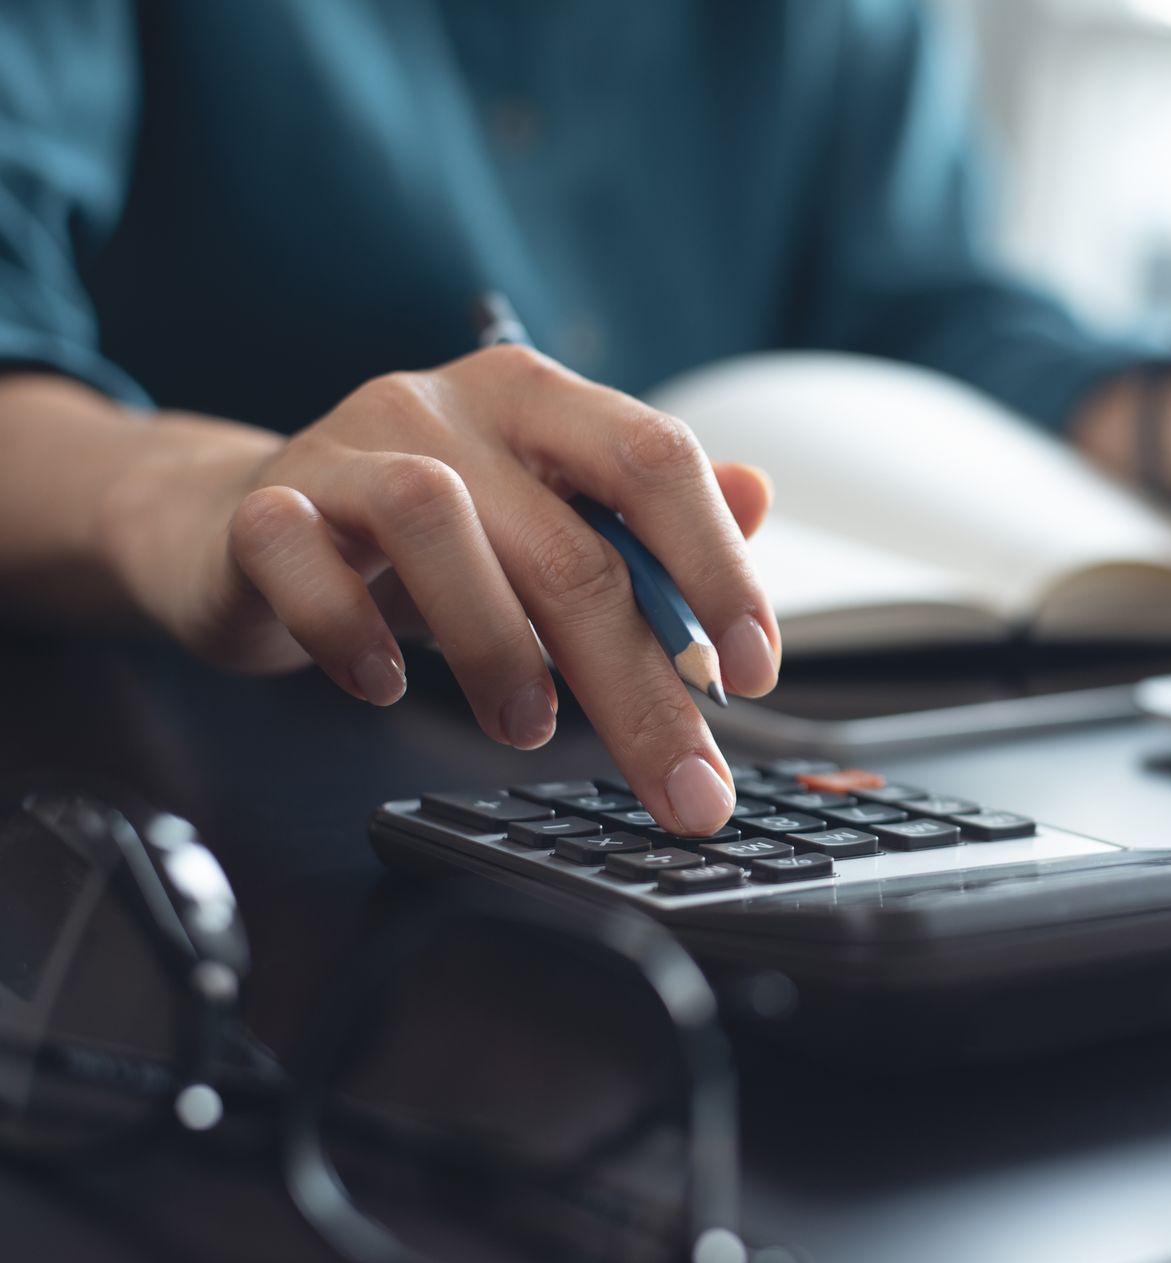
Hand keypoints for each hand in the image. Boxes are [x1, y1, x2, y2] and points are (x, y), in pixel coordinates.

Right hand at [96, 345, 779, 833]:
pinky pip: (306, 565)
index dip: (717, 567)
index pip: (657, 460)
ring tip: (526, 726)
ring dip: (499, 649)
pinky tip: (386, 687)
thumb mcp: (546, 520)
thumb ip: (647, 520)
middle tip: (682, 785)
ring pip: (438, 522)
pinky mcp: (261, 510)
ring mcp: (347, 449)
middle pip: (569, 542)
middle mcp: (450, 406)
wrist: (241, 525)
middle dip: (639, 685)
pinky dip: (351, 636)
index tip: (754, 671)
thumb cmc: (423, 539)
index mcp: (543, 401)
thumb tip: (760, 495)